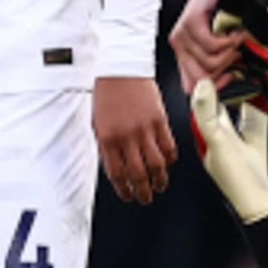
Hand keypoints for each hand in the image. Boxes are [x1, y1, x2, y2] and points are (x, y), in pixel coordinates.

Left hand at [95, 74, 174, 203]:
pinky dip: (169, 158)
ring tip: (160, 185)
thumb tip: (117, 165)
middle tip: (146, 198)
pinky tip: (168, 162)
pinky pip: (168, 147)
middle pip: (138, 174)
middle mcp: (126, 137)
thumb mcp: (98, 122)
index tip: (128, 195)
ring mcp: (145, 130)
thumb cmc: (107, 94)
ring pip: (156, 164)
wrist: (121, 70)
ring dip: (159, 179)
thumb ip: (107, 145)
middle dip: (142, 191)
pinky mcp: (160, 121)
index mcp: (107, 139)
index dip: (123, 189)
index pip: (116, 173)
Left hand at [171, 0, 238, 90]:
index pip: (191, 87)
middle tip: (239, 54)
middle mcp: (179, 44)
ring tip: (238, 39)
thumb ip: (221, 64)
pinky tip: (237, 31)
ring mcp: (182, 34)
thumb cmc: (229, 7)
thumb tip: (230, 86)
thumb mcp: (225, 41)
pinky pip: (213, 47)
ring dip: (232, 53)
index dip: (213, 90)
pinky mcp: (190, 23)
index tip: (233, 79)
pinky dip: (232, 41)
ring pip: (210, 64)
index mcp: (185, 52)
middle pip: (201, 79)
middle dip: (226, 70)